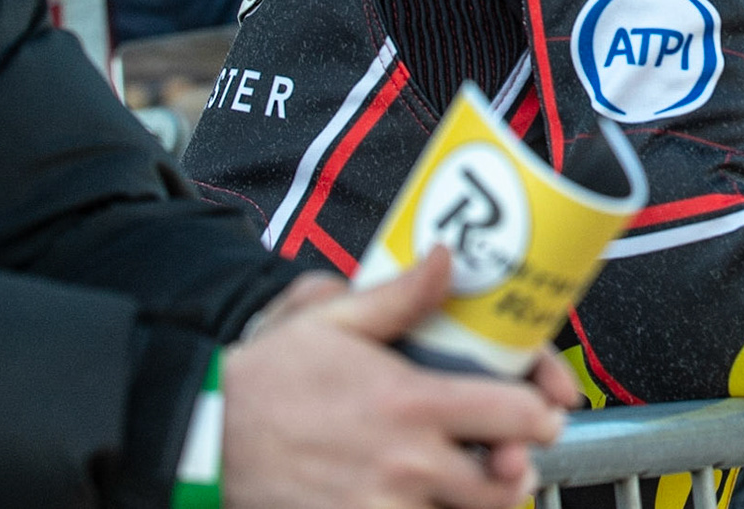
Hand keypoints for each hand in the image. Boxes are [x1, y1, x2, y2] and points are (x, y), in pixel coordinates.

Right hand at [221, 249, 571, 508]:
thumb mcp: (331, 320)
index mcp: (411, 403)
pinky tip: (420, 500)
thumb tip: (448, 259)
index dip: (543, 416)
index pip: (517, 417)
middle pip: (502, 485)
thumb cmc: (265, 379)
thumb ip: (401, 296)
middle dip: (516, 470)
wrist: (199, 437)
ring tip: (469, 484)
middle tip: (510, 457)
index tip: (544, 413)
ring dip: (475, 503)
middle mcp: (405, 464)